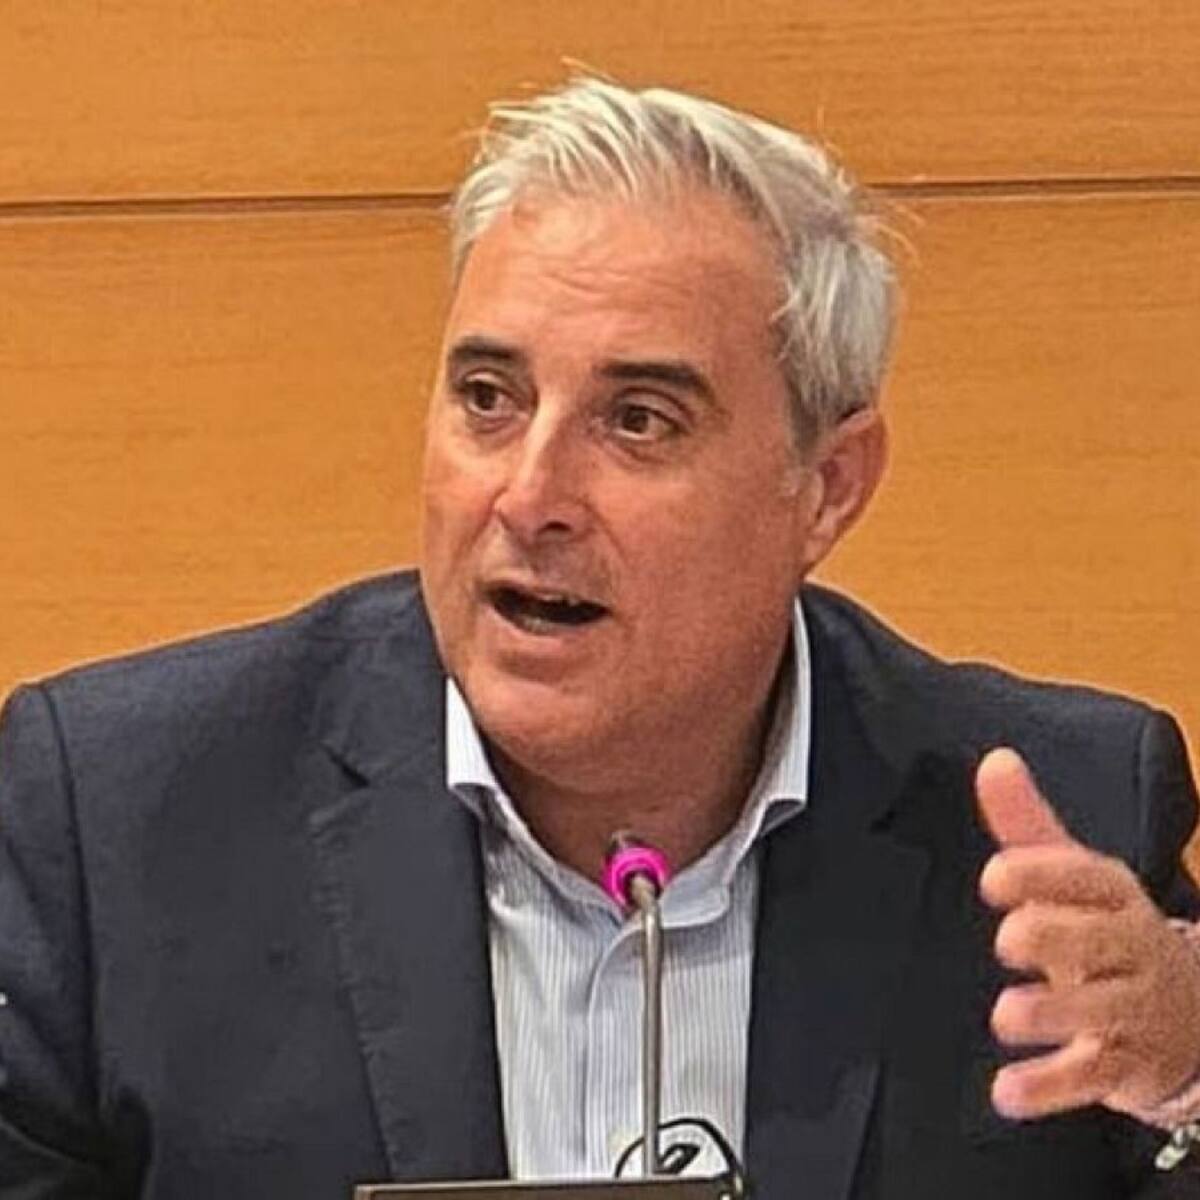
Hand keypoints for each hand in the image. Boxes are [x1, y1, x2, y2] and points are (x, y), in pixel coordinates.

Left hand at [976, 747, 1199, 1119]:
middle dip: (1054, 938)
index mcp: (1113, 896)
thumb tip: (994, 759)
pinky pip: (1089, 1078)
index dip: (1041, 875)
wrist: (1189, 1015)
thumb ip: (1029, 826)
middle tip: (1009, 939)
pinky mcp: (1122, 1065)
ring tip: (1006, 1015)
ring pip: (1098, 1011)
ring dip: (1052, 1013)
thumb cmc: (1106, 929)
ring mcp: (1131, 1010)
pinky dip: (1048, 1088)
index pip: (1085, 878)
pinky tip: (1005, 1093)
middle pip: (1097, 941)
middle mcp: (1129, 949)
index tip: (995, 876)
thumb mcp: (1073, 879)